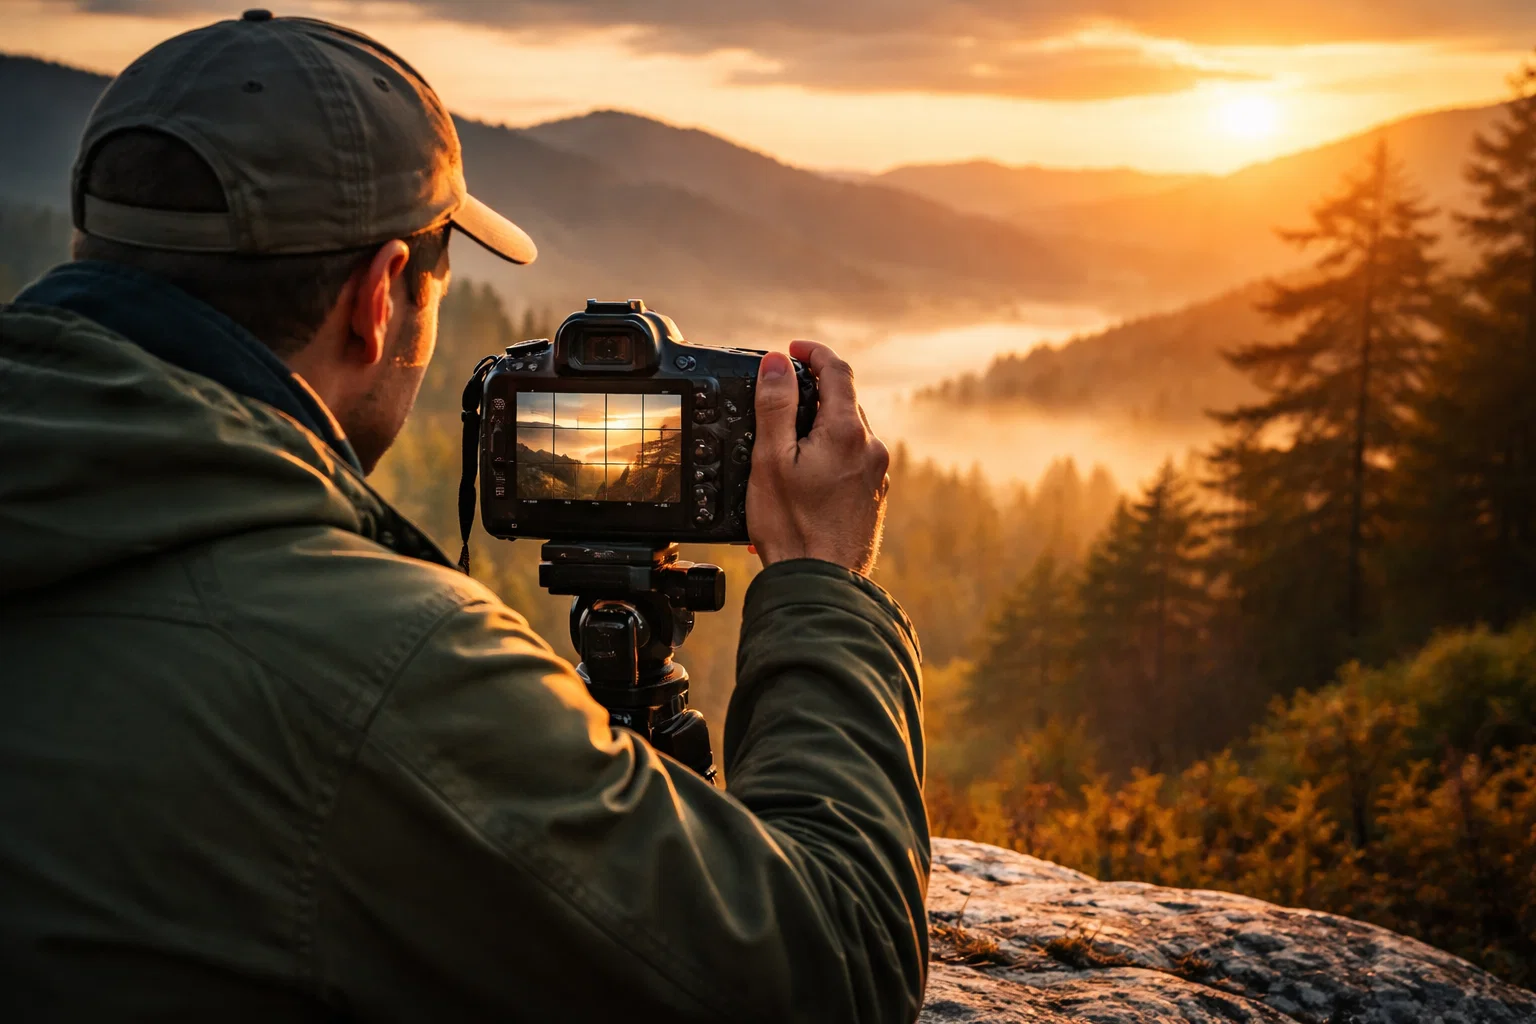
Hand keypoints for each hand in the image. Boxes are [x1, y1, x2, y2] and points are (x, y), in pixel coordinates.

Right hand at [747, 340, 890, 575]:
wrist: (820, 583)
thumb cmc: (792, 528)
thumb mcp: (771, 459)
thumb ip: (776, 405)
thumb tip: (777, 363)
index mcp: (847, 432)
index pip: (837, 370)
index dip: (813, 353)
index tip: (792, 350)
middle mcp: (872, 449)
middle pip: (844, 402)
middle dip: (813, 393)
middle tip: (781, 399)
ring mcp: (877, 475)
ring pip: (849, 433)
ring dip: (821, 427)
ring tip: (786, 447)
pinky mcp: (874, 498)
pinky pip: (853, 461)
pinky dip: (830, 455)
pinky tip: (805, 479)